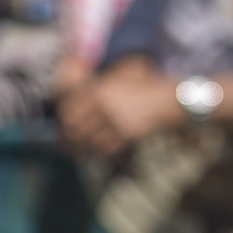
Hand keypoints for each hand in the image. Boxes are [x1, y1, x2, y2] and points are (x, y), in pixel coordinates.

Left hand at [58, 60, 184, 155]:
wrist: (168, 100)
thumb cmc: (144, 88)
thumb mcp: (118, 80)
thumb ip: (98, 90)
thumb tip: (73, 107)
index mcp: (99, 90)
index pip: (70, 109)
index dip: (64, 121)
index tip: (64, 128)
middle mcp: (104, 105)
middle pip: (76, 127)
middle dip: (70, 138)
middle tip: (68, 144)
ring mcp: (115, 120)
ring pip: (90, 139)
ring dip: (85, 147)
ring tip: (84, 149)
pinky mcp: (126, 134)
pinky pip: (106, 147)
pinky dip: (102, 151)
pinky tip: (101, 150)